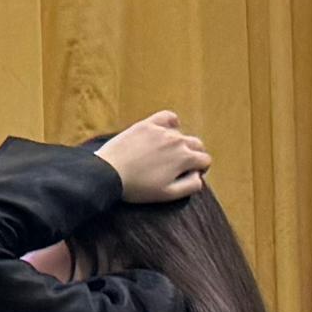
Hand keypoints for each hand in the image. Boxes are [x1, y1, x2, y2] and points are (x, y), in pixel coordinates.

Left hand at [93, 109, 211, 204]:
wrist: (107, 174)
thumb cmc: (137, 188)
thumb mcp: (168, 194)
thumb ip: (190, 186)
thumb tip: (199, 176)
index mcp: (185, 157)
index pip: (205, 160)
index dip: (199, 169)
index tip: (187, 175)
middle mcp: (177, 140)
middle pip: (196, 144)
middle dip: (193, 155)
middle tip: (178, 166)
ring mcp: (161, 130)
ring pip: (181, 134)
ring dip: (179, 143)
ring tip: (165, 154)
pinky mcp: (146, 124)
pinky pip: (167, 116)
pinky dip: (171, 122)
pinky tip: (168, 129)